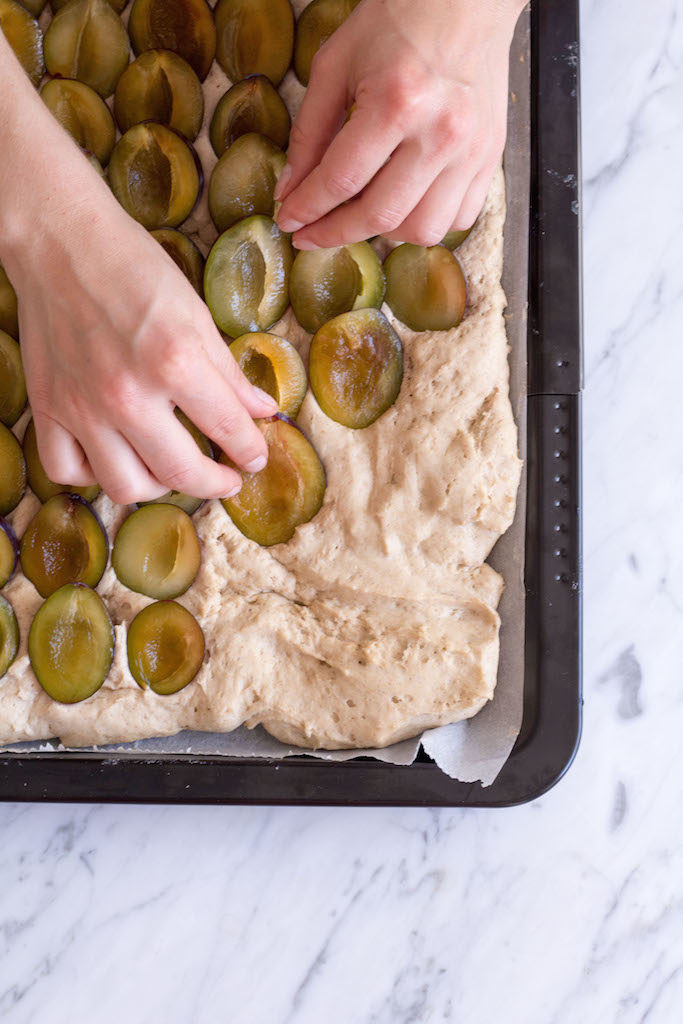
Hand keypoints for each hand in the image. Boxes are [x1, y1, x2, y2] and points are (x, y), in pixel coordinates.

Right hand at [5, 176, 277, 504]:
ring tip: (174, 473)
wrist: (60, 241)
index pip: (229, 430)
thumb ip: (229, 372)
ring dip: (159, 489)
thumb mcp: (196, 313)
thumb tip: (264, 411)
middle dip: (216, 484)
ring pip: (125, 486)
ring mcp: (82, 407)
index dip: (251, 451)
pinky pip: (66, 471)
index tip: (256, 458)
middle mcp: (127, 395)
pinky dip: (92, 476)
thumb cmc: (133, 267)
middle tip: (227, 479)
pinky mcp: (47, 408)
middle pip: (181, 473)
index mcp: (174, 363)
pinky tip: (114, 460)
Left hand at [275, 0, 523, 248]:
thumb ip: (309, 132)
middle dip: (335, 233)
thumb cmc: (398, 21)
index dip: (308, 209)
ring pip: (422, 229)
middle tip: (312, 234)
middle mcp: (441, 133)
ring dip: (384, 234)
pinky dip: (426, 222)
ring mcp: (472, 150)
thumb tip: (291, 191)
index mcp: (397, 102)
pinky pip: (458, 218)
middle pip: (380, 216)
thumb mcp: (336, 65)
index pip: (342, 180)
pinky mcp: (490, 158)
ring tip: (361, 216)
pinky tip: (403, 203)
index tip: (288, 221)